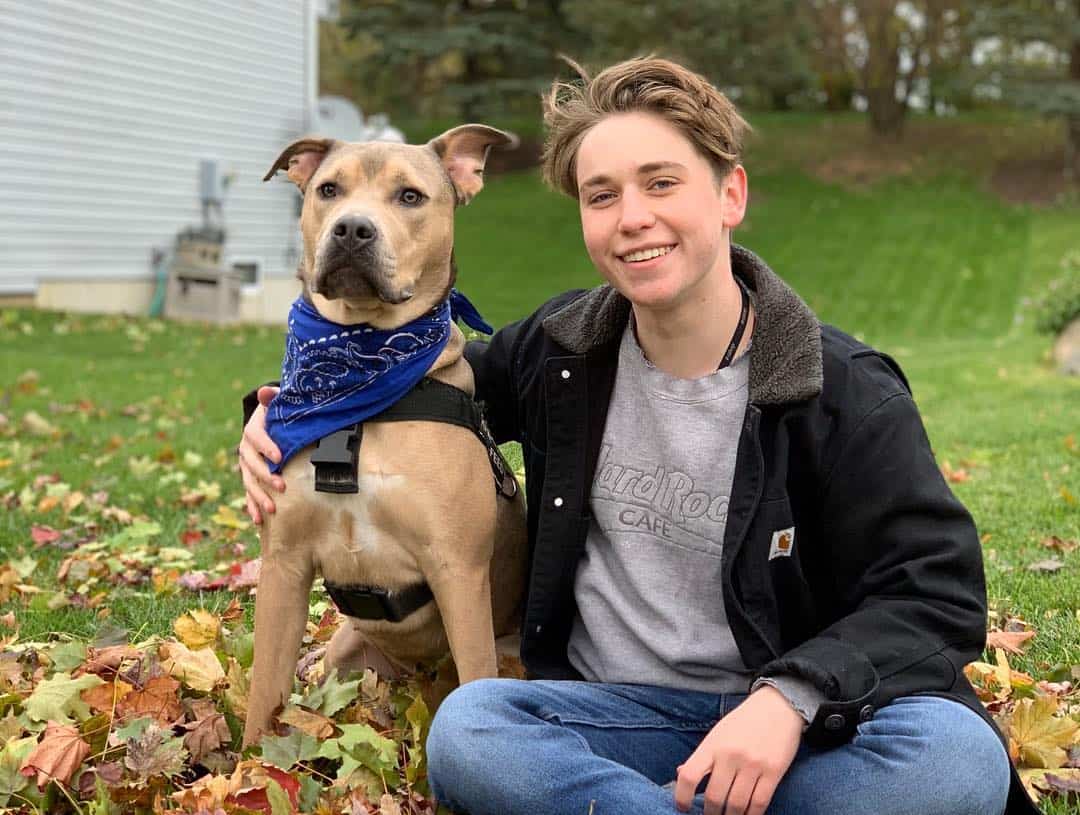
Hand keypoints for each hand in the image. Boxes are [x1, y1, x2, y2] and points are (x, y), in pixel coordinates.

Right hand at [238, 386, 284, 523]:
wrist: (274, 422)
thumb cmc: (281, 413)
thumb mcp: (279, 403)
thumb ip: (273, 397)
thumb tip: (265, 391)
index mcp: (252, 429)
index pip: (256, 438)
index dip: (267, 447)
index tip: (280, 457)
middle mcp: (246, 449)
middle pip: (252, 464)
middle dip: (266, 477)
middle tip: (282, 486)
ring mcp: (247, 465)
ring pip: (249, 483)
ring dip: (259, 497)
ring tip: (272, 510)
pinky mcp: (251, 477)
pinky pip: (249, 493)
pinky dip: (252, 506)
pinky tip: (258, 521)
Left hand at [674, 685, 802, 814]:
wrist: (778, 706)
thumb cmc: (744, 722)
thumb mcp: (718, 733)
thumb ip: (702, 755)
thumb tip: (681, 775)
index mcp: (713, 745)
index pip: (690, 775)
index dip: (682, 796)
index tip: (682, 807)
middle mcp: (731, 755)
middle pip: (714, 797)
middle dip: (710, 813)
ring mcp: (753, 764)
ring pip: (736, 804)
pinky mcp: (773, 772)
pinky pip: (759, 803)